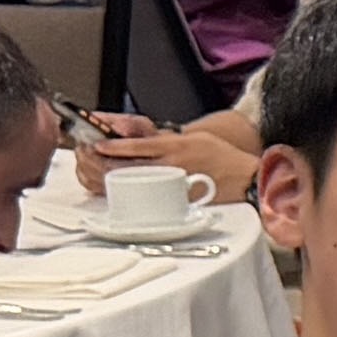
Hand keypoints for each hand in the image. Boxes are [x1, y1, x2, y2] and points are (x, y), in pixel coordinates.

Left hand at [80, 115, 260, 202]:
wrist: (246, 178)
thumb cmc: (222, 157)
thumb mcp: (196, 138)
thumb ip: (169, 140)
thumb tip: (140, 142)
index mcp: (177, 146)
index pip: (139, 145)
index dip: (115, 145)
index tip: (98, 143)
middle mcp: (174, 164)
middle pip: (131, 165)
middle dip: (106, 162)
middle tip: (90, 158)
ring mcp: (174, 184)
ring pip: (135, 182)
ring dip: (112, 178)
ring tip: (97, 172)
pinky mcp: (178, 199)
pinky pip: (148, 196)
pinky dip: (129, 193)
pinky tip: (117, 189)